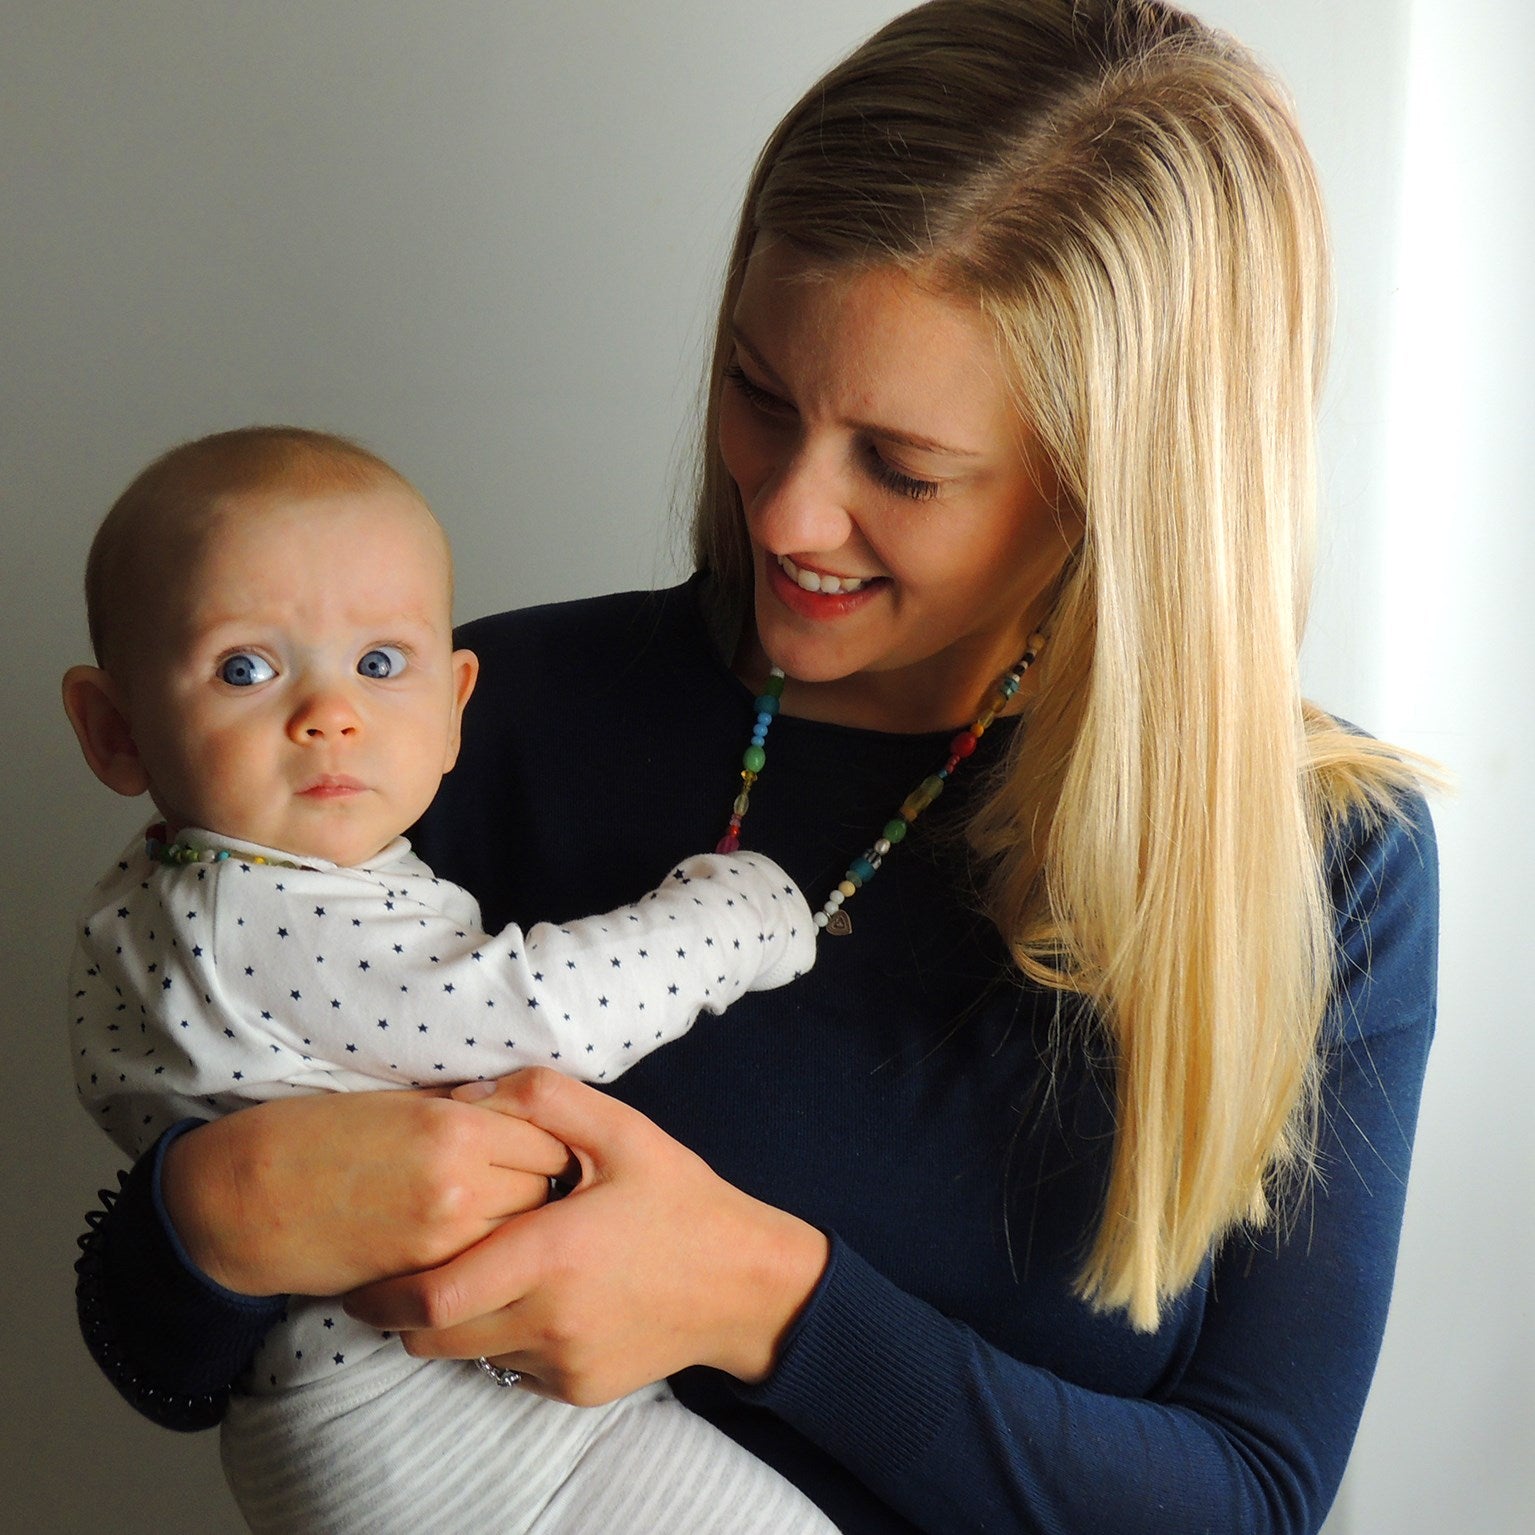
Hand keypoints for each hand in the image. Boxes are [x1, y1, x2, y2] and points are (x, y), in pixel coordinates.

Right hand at [161, 1087, 573, 1296]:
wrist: (248, 1196)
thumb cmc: (321, 1135)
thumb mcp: (402, 1103)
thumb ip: (467, 1111)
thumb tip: (523, 1116)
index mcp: (458, 1126)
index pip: (550, 1140)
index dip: (551, 1147)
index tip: (548, 1152)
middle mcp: (460, 1182)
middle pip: (547, 1192)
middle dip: (547, 1191)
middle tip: (540, 1191)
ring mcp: (442, 1238)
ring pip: (522, 1240)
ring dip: (522, 1232)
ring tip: (516, 1226)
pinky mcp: (420, 1278)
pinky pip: (482, 1274)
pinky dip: (488, 1265)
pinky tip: (480, 1256)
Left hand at [344, 1068, 829, 1404]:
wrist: (745, 1284)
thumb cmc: (681, 1201)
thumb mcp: (624, 1131)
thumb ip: (544, 1099)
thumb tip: (469, 1094)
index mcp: (551, 1254)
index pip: (433, 1294)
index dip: (381, 1293)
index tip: (358, 1278)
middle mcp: (549, 1320)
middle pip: (434, 1336)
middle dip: (402, 1312)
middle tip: (393, 1279)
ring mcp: (563, 1363)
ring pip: (470, 1355)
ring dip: (454, 1325)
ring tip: (469, 1278)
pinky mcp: (577, 1390)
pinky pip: (512, 1370)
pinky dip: (503, 1340)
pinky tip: (533, 1299)